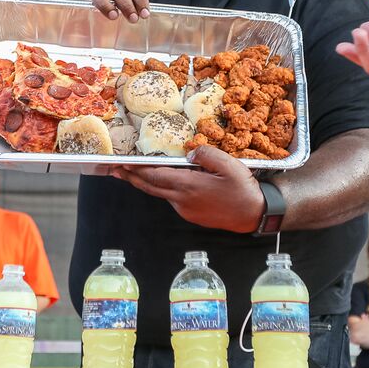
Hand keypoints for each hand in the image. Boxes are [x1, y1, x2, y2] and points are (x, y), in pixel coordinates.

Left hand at [112, 146, 263, 233]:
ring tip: (134, 174)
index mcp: (188, 187)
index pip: (155, 176)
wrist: (253, 214)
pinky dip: (163, 189)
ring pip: (161, 194)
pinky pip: (173, 199)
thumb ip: (205, 154)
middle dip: (131, 178)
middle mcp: (182, 201)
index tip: (121, 164)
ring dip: (146, 183)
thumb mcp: (228, 164)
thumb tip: (190, 153)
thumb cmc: (242, 189)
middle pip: (150, 187)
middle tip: (115, 170)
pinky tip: (163, 181)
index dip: (136, 170)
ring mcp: (186, 210)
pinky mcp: (192, 214)